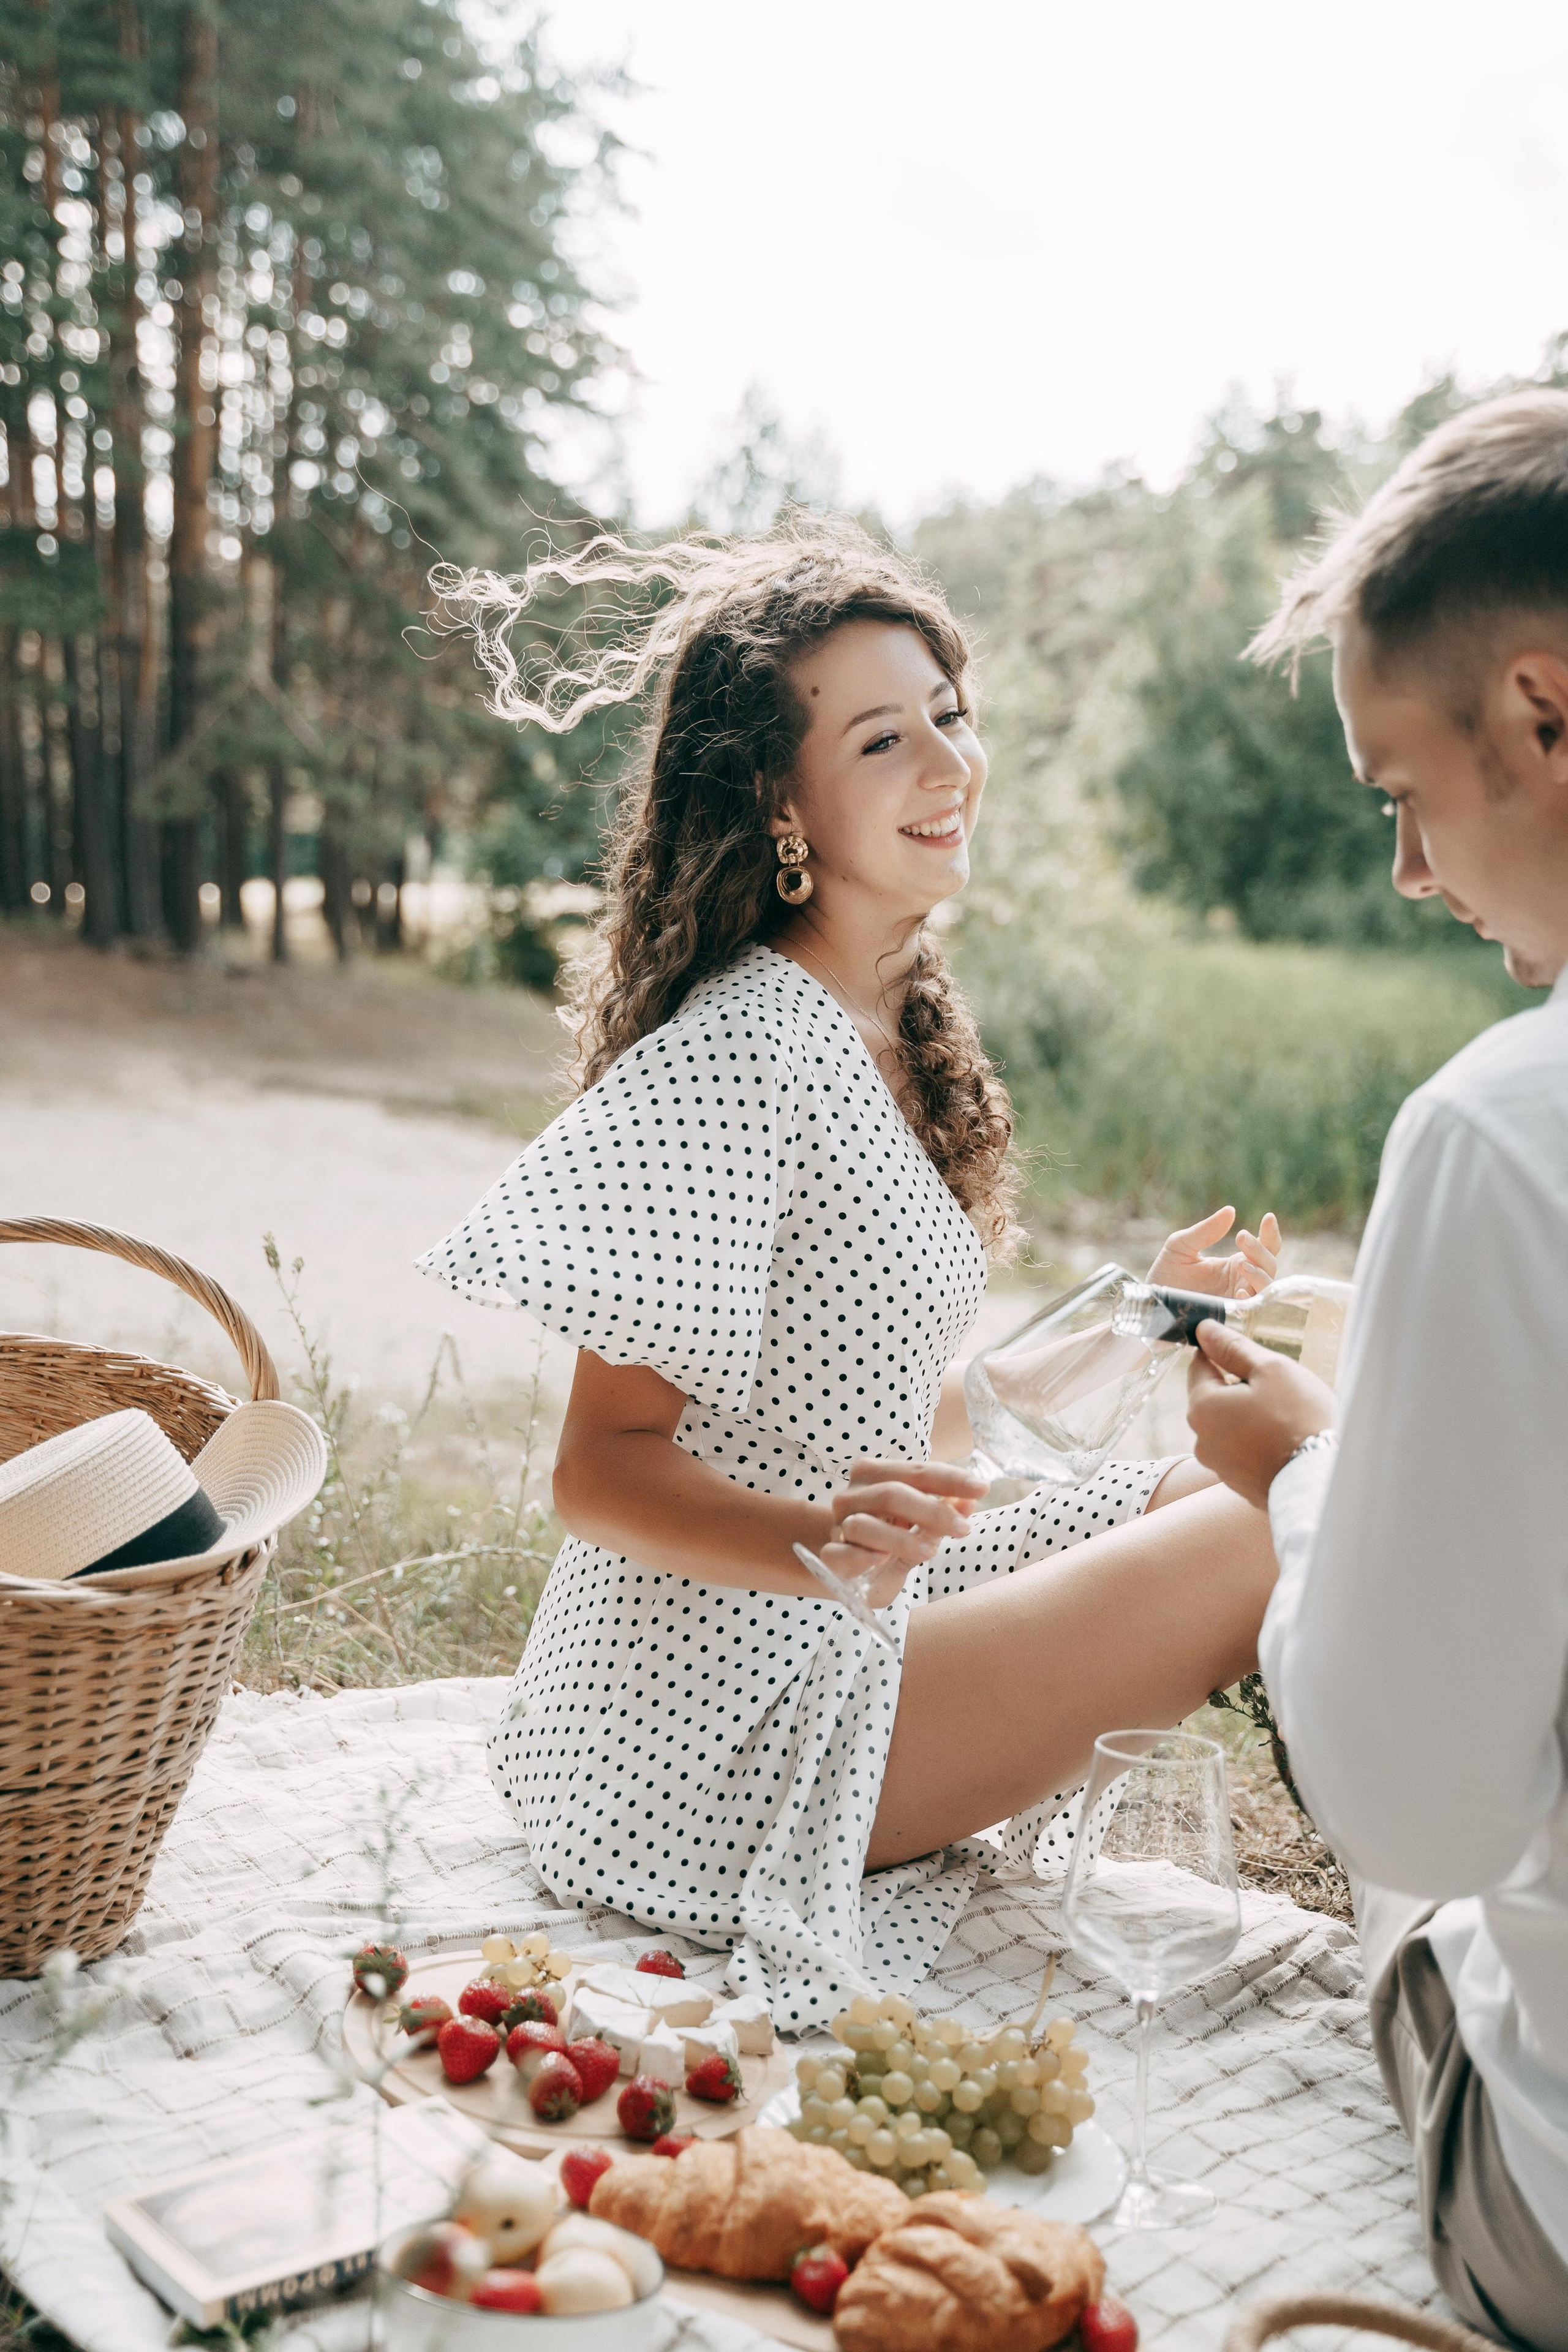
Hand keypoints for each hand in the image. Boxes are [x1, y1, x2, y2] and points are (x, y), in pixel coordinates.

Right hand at [819, 1458, 987, 1607]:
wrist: (845, 1563)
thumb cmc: (887, 1537)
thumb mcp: (918, 1525)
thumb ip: (942, 1513)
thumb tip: (970, 1501)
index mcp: (876, 1476)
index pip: (916, 1471)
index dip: (950, 1478)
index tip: (981, 1487)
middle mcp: (853, 1495)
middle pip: (891, 1493)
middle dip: (931, 1510)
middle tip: (963, 1528)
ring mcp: (838, 1526)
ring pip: (864, 1525)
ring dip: (899, 1538)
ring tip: (929, 1551)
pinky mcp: (829, 1557)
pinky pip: (839, 1554)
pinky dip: (858, 1557)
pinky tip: (879, 1560)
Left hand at [1148, 1206, 1279, 1299]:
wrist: (1150, 1304)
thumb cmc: (1166, 1275)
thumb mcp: (1180, 1246)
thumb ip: (1204, 1231)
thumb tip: (1230, 1210)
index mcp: (1234, 1264)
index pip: (1264, 1247)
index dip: (1270, 1233)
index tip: (1268, 1217)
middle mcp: (1241, 1281)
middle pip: (1269, 1264)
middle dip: (1260, 1250)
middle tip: (1241, 1237)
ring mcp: (1237, 1300)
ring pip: (1266, 1286)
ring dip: (1259, 1274)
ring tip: (1242, 1265)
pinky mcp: (1231, 1316)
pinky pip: (1251, 1310)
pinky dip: (1250, 1300)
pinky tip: (1239, 1293)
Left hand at [1186, 1320, 1334, 1508]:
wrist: (1322, 1481)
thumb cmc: (1299, 1420)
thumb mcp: (1270, 1370)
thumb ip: (1233, 1348)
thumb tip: (1203, 1329)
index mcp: (1202, 1408)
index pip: (1198, 1367)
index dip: (1218, 1352)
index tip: (1241, 1349)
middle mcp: (1202, 1441)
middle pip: (1213, 1399)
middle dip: (1238, 1387)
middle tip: (1276, 1387)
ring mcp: (1220, 1467)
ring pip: (1229, 1426)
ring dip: (1248, 1416)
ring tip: (1286, 1417)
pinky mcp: (1240, 1485)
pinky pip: (1244, 1451)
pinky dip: (1258, 1442)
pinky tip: (1285, 1441)